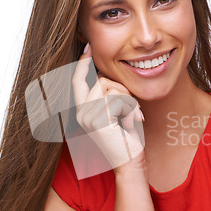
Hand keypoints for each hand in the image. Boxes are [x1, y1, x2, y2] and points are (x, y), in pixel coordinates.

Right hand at [72, 43, 144, 170]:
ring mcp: (87, 117)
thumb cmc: (127, 138)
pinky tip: (133, 122)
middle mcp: (81, 113)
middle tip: (133, 107)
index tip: (89, 48)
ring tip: (133, 117)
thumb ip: (109, 95)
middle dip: (121, 88)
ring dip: (128, 99)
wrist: (130, 162)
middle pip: (100, 80)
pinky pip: (118, 98)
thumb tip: (105, 74)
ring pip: (110, 87)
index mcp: (83, 111)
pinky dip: (131, 108)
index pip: (78, 81)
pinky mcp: (98, 120)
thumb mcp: (117, 112)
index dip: (83, 63)